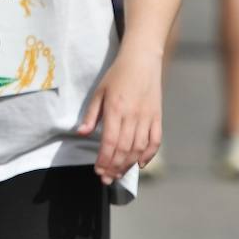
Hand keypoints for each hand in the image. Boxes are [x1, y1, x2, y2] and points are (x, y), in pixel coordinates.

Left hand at [76, 51, 161, 184]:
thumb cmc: (116, 75)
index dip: (104, 159)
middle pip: (124, 149)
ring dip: (128, 165)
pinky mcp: (158, 117)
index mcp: (115, 109)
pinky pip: (155, 141)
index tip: (98, 171)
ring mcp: (147, 117)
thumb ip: (91, 115)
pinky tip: (139, 164)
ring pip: (139, 148)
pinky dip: (148, 155)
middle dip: (114, 167)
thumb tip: (81, 134)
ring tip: (118, 174)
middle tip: (106, 179)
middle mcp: (132, 115)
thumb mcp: (99, 92)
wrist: (142, 60)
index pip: (110, 142)